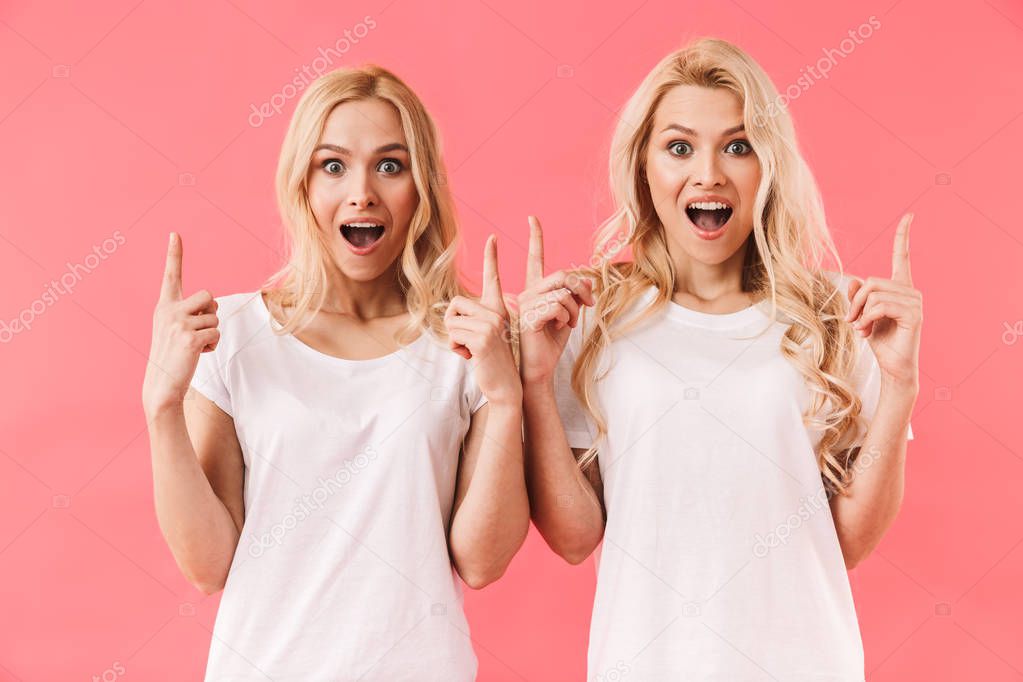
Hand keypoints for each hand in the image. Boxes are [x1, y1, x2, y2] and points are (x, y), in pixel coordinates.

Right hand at [142, 233, 220, 415]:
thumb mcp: (177, 329)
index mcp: (164, 306)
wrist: (162, 385)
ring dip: (212, 332)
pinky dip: (213, 346)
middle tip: (197, 331)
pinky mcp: (189, 338)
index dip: (174, 254)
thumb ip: (192, 312)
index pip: (170, 276)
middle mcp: (168, 310)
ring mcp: (178, 323)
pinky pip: (216, 333)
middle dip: (212, 313)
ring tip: (194, 346)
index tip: (175, 233)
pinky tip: (197, 354)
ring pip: (215, 316)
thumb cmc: (174, 357)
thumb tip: (213, 305)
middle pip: (209, 296)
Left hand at [444, 235, 520, 405]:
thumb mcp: (482, 337)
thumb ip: (473, 322)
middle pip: (454, 304)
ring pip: (451, 320)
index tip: (492, 238)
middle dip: (452, 325)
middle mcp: (497, 312)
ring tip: (471, 351)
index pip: (493, 278)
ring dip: (454, 339)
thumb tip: (451, 313)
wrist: (504, 387)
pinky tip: (471, 358)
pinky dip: (456, 349)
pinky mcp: (483, 337)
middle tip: (468, 343)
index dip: (492, 257)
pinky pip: (453, 334)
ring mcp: (491, 324)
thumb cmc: (491, 363)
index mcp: (498, 309)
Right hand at [516, 216, 594, 386]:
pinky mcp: (529, 317)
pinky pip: (558, 306)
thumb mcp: (570, 315)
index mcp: (534, 289)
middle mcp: (527, 292)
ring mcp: (525, 304)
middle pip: (562, 275)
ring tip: (568, 323)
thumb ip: (576, 296)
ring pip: (563, 292)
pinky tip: (560, 328)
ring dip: (575, 309)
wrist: (539, 368)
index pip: (535, 258)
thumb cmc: (551, 342)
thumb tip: (589, 281)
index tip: (532, 218)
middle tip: (587, 306)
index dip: (535, 237)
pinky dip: (567, 317)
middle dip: (581, 290)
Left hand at [845, 213, 921, 388]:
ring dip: (860, 312)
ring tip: (860, 328)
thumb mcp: (862, 316)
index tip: (909, 215)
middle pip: (872, 281)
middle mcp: (910, 291)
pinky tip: (866, 332)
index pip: (902, 256)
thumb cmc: (879, 341)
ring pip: (874, 293)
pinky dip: (867, 318)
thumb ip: (858, 297)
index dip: (903, 236)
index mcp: (899, 288)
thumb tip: (853, 281)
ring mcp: (915, 302)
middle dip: (856, 301)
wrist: (893, 367)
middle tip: (852, 321)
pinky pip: (881, 306)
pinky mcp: (914, 314)